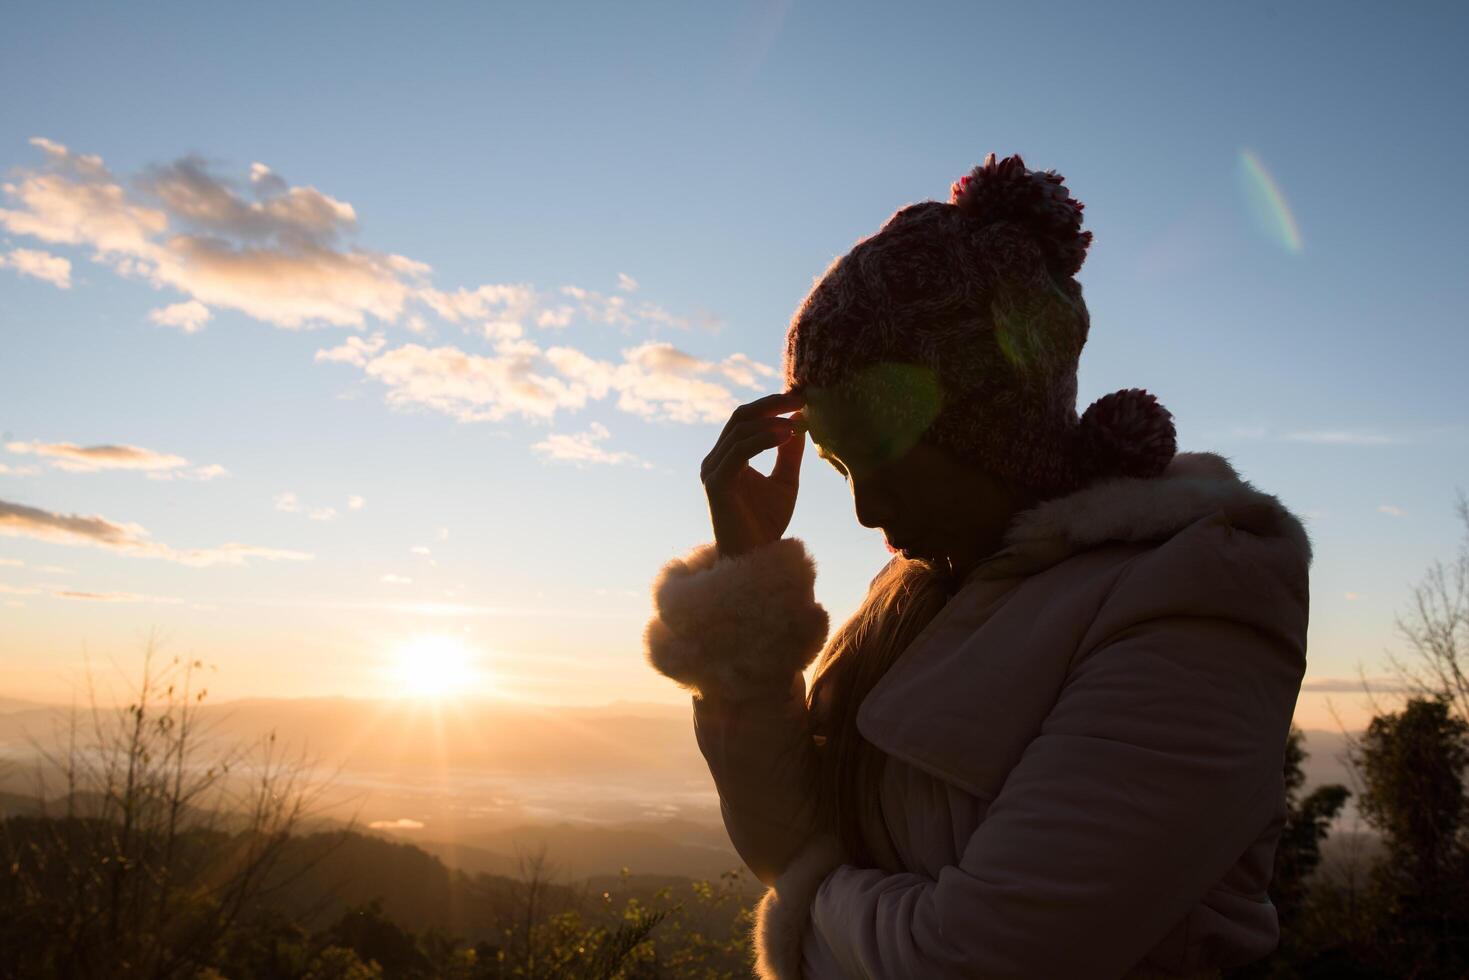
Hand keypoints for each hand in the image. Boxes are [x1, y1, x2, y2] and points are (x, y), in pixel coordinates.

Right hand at [700, 390, 806, 557]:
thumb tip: (799, 418)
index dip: (770, 404)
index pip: (745, 419)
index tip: (800, 397)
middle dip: (770, 404)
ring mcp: (712, 472)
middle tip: (799, 398)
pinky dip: (764, 439)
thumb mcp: (785, 481)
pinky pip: (739, 451)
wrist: (755, 560)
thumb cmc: (766, 525)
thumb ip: (789, 452)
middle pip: (740, 417)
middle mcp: (714, 461)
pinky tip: (787, 436)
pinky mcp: (716, 484)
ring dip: (771, 422)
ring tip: (798, 422)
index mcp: (727, 458)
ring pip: (740, 431)